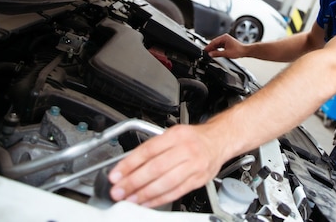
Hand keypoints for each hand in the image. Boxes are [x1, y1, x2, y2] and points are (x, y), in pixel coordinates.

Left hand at [108, 124, 222, 207]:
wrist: (219, 140)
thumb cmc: (194, 138)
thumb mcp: (173, 134)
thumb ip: (153, 147)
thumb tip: (128, 165)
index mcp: (177, 135)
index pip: (148, 150)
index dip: (129, 164)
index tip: (116, 174)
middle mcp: (186, 149)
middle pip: (156, 168)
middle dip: (134, 181)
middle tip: (119, 190)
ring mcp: (194, 166)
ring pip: (166, 183)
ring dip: (144, 193)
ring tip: (130, 199)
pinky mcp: (198, 180)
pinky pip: (176, 192)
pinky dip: (159, 199)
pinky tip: (146, 202)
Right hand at [204, 33, 246, 57]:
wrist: (245, 51)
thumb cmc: (239, 50)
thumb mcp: (226, 53)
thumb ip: (217, 53)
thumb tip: (211, 54)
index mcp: (224, 37)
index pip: (214, 42)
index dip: (209, 46)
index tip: (205, 50)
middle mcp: (225, 38)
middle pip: (215, 43)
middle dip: (210, 48)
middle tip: (206, 52)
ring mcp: (225, 41)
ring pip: (217, 44)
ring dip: (213, 49)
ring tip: (209, 53)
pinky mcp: (226, 44)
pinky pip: (219, 46)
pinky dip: (217, 49)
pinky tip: (214, 52)